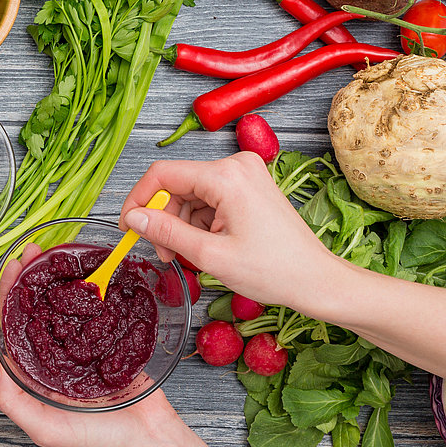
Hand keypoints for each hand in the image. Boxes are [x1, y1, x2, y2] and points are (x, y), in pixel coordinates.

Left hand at [0, 242, 176, 446]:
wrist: (147, 441)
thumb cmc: (97, 439)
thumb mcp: (45, 429)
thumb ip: (12, 402)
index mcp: (38, 368)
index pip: (16, 322)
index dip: (10, 293)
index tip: (11, 267)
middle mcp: (58, 352)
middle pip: (39, 305)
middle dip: (32, 276)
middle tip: (32, 251)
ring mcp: (85, 343)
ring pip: (67, 302)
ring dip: (59, 276)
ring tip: (54, 252)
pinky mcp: (112, 338)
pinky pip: (100, 308)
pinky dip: (92, 288)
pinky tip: (89, 271)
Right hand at [120, 152, 335, 310]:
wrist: (317, 280)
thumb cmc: (273, 271)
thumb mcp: (210, 256)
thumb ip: (166, 232)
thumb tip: (133, 218)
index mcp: (226, 177)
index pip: (163, 174)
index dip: (139, 200)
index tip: (129, 227)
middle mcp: (235, 165)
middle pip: (177, 184)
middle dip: (163, 218)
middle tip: (164, 253)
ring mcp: (244, 173)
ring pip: (190, 193)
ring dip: (180, 223)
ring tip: (186, 255)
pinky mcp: (248, 185)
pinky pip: (208, 197)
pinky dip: (198, 221)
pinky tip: (204, 245)